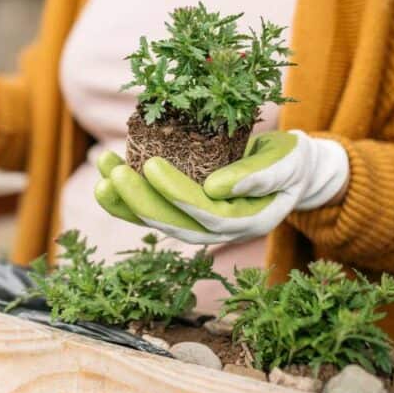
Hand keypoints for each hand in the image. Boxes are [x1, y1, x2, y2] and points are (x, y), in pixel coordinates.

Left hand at [94, 130, 348, 243]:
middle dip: (139, 199)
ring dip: (125, 199)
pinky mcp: (185, 212)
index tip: (152, 166)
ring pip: (157, 220)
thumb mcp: (285, 163)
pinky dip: (126, 196)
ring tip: (102, 172)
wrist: (290, 169)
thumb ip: (258, 176)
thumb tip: (217, 188)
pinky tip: (105, 176)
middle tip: (114, 172)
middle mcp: (220, 231)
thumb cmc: (290, 161)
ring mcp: (200, 224)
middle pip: (174, 223)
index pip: (206, 214)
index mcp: (247, 222)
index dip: (177, 193)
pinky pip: (152, 209)